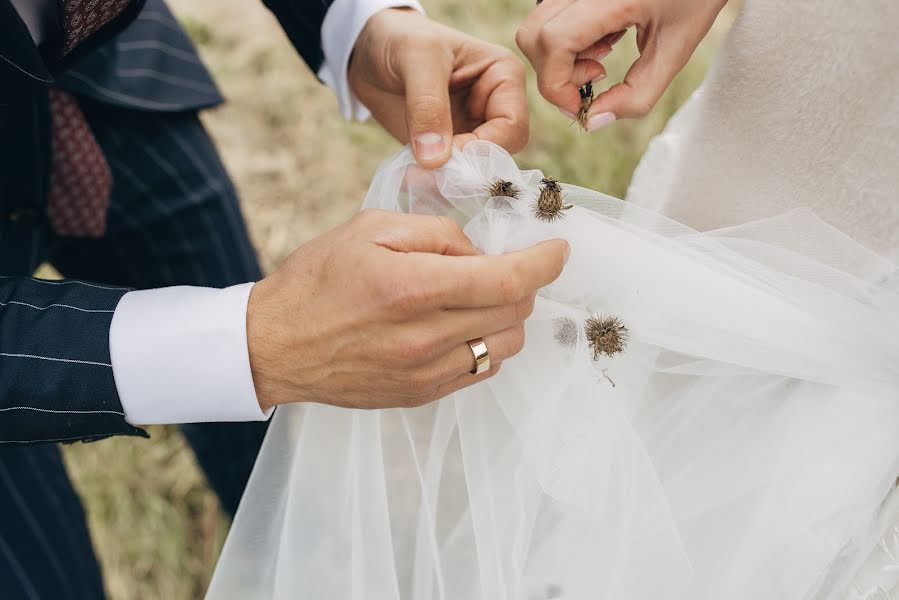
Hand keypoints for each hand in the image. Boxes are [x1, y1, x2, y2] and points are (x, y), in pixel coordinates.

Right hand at [247, 209, 568, 410]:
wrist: (273, 345)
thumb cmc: (316, 280)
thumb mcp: (369, 229)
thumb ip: (436, 232)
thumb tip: (479, 251)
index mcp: (412, 288)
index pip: (507, 279)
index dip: (545, 262)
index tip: (558, 249)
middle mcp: (425, 337)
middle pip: (514, 312)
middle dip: (522, 283)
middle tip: (500, 265)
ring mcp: (425, 373)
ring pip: (504, 345)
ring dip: (506, 316)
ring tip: (476, 297)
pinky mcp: (420, 394)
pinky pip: (479, 370)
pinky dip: (484, 343)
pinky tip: (460, 326)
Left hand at [349, 8, 528, 167]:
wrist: (367, 51)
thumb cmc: (398, 38)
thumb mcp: (415, 59)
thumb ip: (427, 106)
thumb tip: (436, 160)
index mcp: (503, 78)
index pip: (512, 128)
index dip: (482, 148)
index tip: (442, 155)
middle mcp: (494, 107)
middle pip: (498, 156)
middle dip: (464, 169)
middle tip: (423, 175)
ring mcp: (472, 131)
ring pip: (476, 173)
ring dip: (447, 181)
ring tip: (413, 178)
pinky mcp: (449, 149)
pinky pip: (452, 177)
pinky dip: (434, 183)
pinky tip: (409, 179)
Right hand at [516, 0, 727, 129]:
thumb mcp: (675, 51)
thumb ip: (637, 95)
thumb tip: (592, 120)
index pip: (553, 43)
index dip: (557, 86)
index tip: (582, 106)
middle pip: (533, 37)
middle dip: (555, 74)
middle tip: (598, 75)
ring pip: (535, 28)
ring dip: (559, 57)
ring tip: (603, 53)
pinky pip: (547, 16)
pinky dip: (563, 40)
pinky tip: (599, 38)